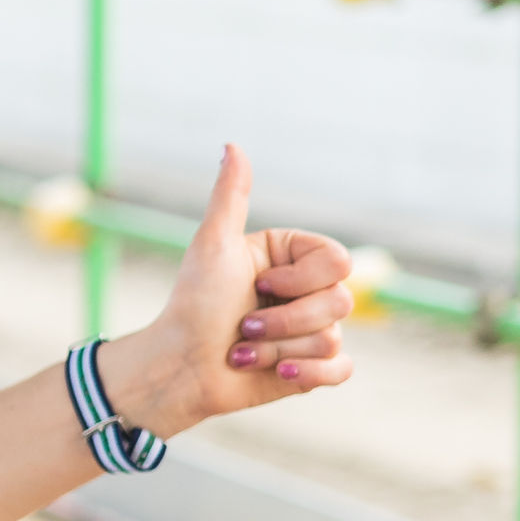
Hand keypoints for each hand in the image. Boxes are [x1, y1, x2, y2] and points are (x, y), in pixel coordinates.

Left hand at [103, 145, 355, 438]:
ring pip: (331, 338)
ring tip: (241, 349)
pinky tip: (276, 375)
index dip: (298, 280)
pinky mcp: (312, 369)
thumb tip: (232, 145)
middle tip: (242, 325)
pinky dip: (308, 375)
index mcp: (294, 258)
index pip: (338, 262)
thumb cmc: (192, 304)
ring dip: (276, 348)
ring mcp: (312, 330)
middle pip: (340, 302)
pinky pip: (342, 369)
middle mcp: (307, 291)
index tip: (258, 284)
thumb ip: (230, 197)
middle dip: (283, 320)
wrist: (177, 366)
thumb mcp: (212, 246)